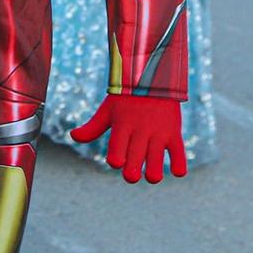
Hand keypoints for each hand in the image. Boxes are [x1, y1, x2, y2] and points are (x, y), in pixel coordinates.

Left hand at [70, 94, 186, 184]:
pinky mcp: (174, 132)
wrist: (153, 77)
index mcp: (122, 126)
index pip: (116, 152)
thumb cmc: (126, 99)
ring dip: (153, 174)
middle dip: (131, 173)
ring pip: (155, 162)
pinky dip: (179, 166)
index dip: (116, 159)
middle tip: (131, 174)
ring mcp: (158, 133)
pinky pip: (179, 153)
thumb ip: (92, 127)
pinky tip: (176, 172)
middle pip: (133, 161)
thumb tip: (72, 136)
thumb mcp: (108, 111)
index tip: (116, 162)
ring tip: (151, 175)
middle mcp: (139, 131)